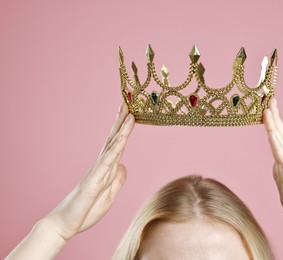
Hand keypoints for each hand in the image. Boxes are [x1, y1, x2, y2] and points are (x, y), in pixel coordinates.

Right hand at [42, 103, 134, 240]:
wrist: (64, 225)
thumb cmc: (85, 211)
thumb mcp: (108, 196)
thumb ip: (116, 180)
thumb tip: (124, 166)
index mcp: (106, 170)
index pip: (117, 145)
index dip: (124, 129)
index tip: (131, 114)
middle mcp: (101, 166)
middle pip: (114, 139)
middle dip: (122, 121)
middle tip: (129, 102)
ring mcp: (97, 173)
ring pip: (112, 147)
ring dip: (121, 130)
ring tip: (129, 114)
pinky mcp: (93, 183)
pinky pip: (106, 164)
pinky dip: (115, 151)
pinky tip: (122, 139)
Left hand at [263, 98, 282, 243]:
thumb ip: (280, 176)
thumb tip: (275, 164)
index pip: (278, 141)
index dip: (272, 125)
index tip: (266, 109)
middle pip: (280, 136)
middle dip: (273, 117)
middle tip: (268, 97)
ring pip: (281, 144)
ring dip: (273, 125)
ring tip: (268, 107)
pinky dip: (277, 147)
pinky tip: (271, 134)